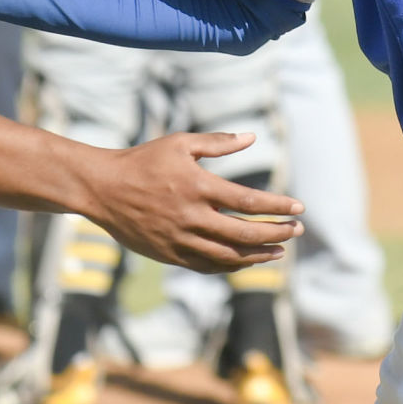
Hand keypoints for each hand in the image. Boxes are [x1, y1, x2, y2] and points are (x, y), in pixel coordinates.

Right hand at [85, 131, 304, 273]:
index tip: (299, 207)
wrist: (104, 189)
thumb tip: (252, 137)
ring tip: (279, 251)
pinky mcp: (171, 255)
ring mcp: (181, 239)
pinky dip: (232, 265)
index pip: (248, 200)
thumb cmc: (143, 161)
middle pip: (245, 232)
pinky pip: (208, 266)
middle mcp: (192, 216)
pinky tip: (246, 259)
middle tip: (297, 230)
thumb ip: (217, 142)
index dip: (277, 206)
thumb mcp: (179, 143)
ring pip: (230, 255)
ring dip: (259, 254)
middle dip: (276, 232)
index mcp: (198, 186)